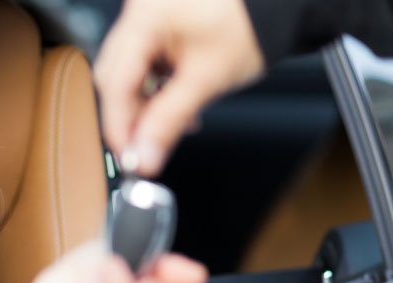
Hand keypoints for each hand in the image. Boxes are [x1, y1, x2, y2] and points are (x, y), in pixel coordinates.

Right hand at [94, 0, 264, 175]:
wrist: (277, 9)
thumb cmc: (249, 27)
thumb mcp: (206, 80)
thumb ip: (168, 121)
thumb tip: (144, 156)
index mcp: (145, 18)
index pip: (115, 82)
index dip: (119, 125)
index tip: (129, 157)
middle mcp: (138, 13)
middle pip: (115, 79)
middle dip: (129, 117)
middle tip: (144, 150)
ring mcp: (146, 18)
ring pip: (128, 75)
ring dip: (143, 105)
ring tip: (169, 127)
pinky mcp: (156, 26)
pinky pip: (143, 64)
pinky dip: (154, 89)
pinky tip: (172, 106)